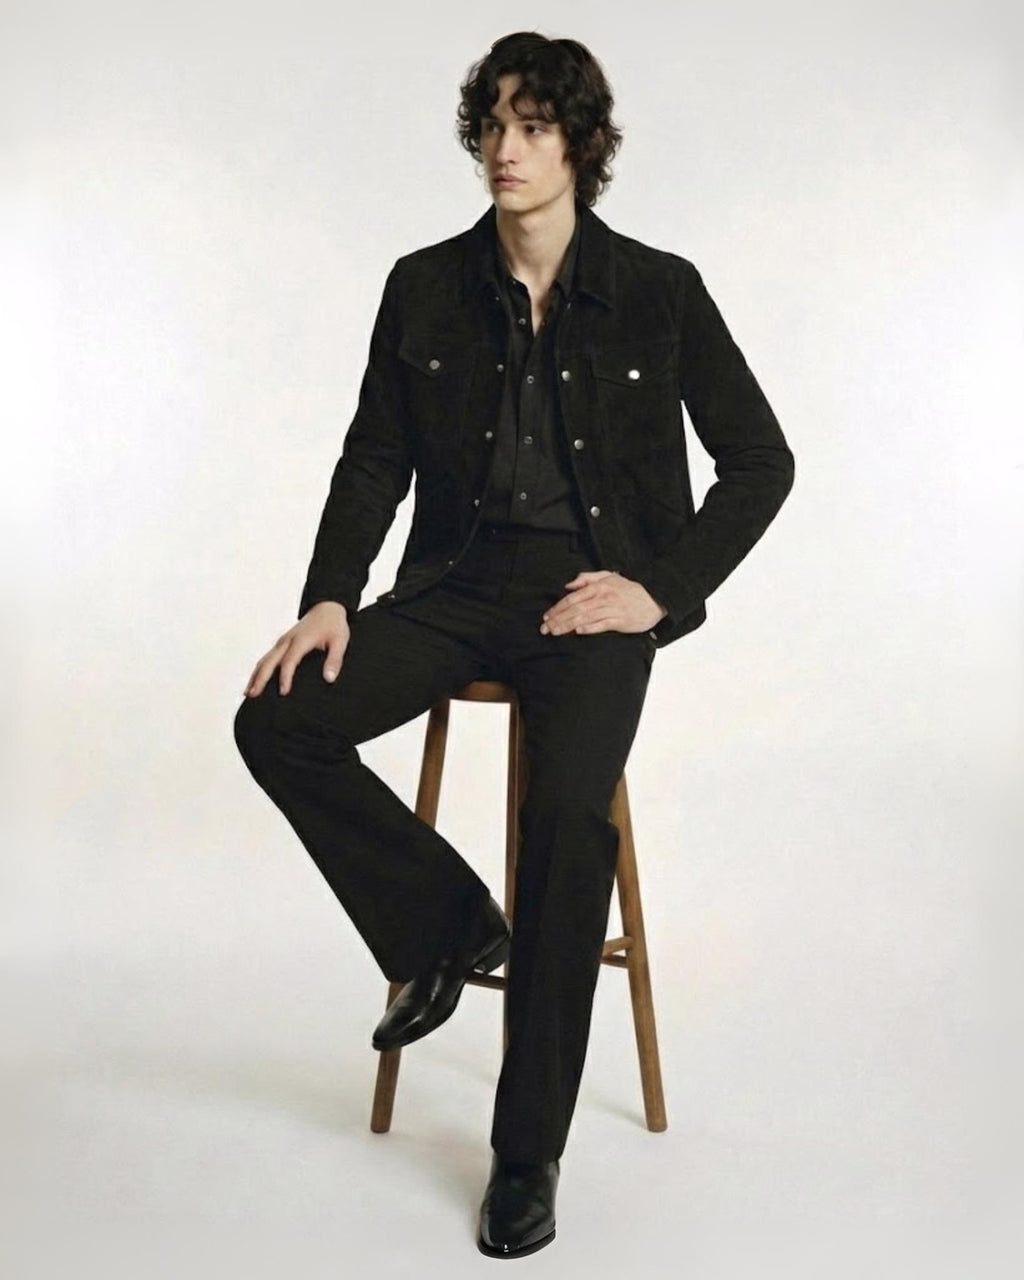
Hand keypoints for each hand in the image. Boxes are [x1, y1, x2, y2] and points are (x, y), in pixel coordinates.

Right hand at [243, 601, 349, 697]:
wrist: (326, 608)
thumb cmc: (333, 624)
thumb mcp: (340, 641)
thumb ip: (334, 660)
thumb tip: (329, 678)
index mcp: (301, 640)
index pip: (289, 661)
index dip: (285, 677)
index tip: (283, 692)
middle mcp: (287, 640)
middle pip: (269, 661)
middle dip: (260, 678)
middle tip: (253, 695)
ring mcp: (282, 642)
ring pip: (264, 659)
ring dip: (255, 675)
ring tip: (249, 693)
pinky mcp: (281, 643)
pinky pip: (267, 658)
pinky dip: (259, 670)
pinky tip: (255, 681)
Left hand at [538, 570, 667, 635]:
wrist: (653, 599)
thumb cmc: (629, 589)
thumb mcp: (608, 576)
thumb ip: (587, 578)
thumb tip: (568, 585)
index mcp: (599, 586)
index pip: (573, 598)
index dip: (558, 607)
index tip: (547, 616)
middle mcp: (603, 597)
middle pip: (575, 609)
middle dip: (558, 619)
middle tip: (545, 628)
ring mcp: (611, 610)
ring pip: (585, 618)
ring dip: (568, 626)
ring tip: (555, 632)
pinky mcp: (619, 621)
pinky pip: (601, 625)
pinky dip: (589, 629)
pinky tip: (578, 632)